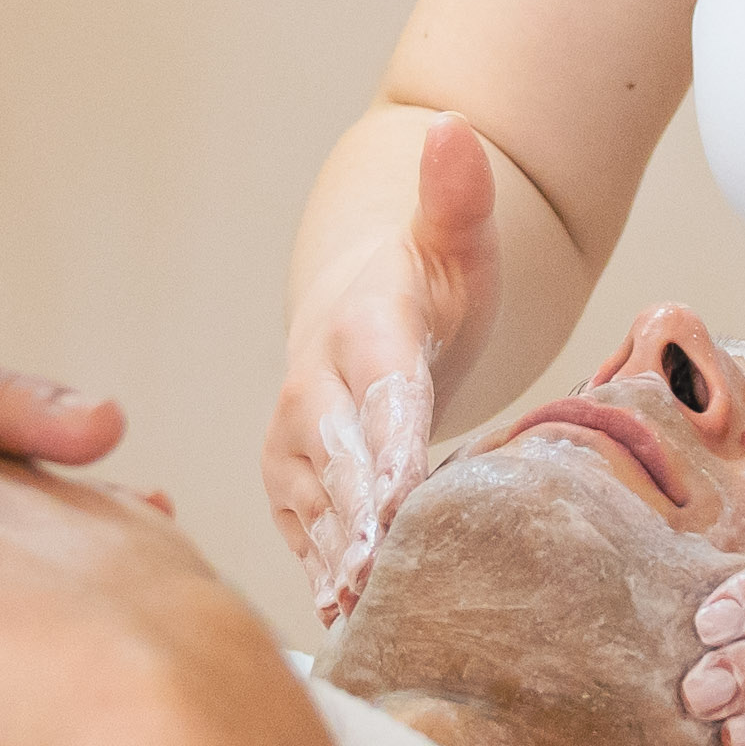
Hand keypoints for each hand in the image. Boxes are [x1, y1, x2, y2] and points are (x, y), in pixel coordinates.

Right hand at [264, 115, 497, 624]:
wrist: (360, 308)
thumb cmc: (427, 283)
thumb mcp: (456, 239)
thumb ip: (459, 196)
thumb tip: (453, 127)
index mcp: (363, 324)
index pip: (381, 387)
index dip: (393, 442)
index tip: (407, 490)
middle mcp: (312, 385)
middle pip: (339, 458)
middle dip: (359, 516)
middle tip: (382, 573)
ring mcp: (291, 438)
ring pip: (315, 503)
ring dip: (337, 556)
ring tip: (365, 612)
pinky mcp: (285, 480)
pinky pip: (302, 531)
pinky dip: (322, 570)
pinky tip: (347, 618)